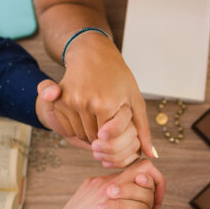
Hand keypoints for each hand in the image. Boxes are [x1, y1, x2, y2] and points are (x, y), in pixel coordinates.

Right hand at [54, 31, 156, 156]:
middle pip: (93, 139)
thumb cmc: (118, 76)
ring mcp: (70, 101)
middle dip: (102, 138)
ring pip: (79, 134)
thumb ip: (142, 128)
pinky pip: (67, 127)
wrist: (92, 54)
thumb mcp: (135, 99)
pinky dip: (77, 126)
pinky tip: (86, 113)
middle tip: (108, 121)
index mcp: (106, 104)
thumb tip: (150, 154)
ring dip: (89, 132)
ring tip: (98, 115)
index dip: (114, 139)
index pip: (109, 140)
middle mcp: (86, 103)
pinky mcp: (58, 100)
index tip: (117, 131)